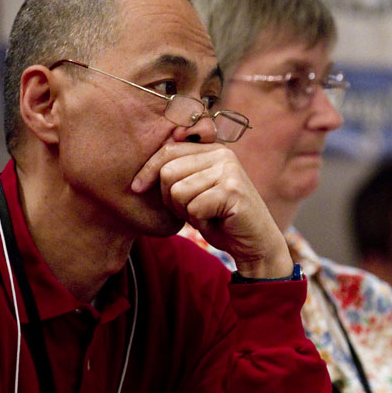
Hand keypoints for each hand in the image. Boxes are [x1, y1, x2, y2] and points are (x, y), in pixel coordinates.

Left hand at [132, 142, 292, 278]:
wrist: (255, 243)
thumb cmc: (221, 219)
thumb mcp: (197, 191)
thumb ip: (179, 173)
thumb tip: (145, 165)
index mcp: (213, 150)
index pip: (168, 150)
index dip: (147, 170)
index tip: (136, 188)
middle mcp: (223, 154)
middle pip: (168, 172)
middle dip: (170, 199)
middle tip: (189, 211)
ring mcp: (230, 171)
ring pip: (178, 192)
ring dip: (185, 212)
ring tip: (205, 216)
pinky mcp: (233, 191)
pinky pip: (193, 208)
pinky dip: (199, 222)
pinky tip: (216, 222)